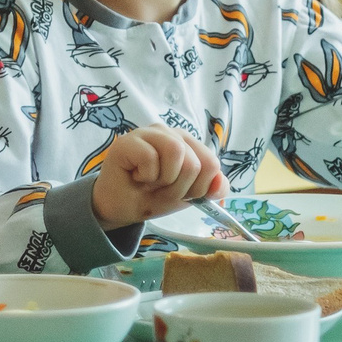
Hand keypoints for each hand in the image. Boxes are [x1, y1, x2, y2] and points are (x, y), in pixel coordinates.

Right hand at [90, 127, 225, 228]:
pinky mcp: (128, 140)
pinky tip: (135, 176)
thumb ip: (211, 187)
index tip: (182, 194)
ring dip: (164, 179)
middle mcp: (170, 133)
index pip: (211, 163)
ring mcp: (148, 133)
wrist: (121, 209)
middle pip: (195, 162)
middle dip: (180, 188)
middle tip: (161, 189)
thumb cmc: (153, 196)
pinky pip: (150, 158)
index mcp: (187, 143)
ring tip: (150, 182)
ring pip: (176, 152)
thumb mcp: (189, 196)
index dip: (199, 188)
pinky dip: (145, 176)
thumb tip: (220, 182)